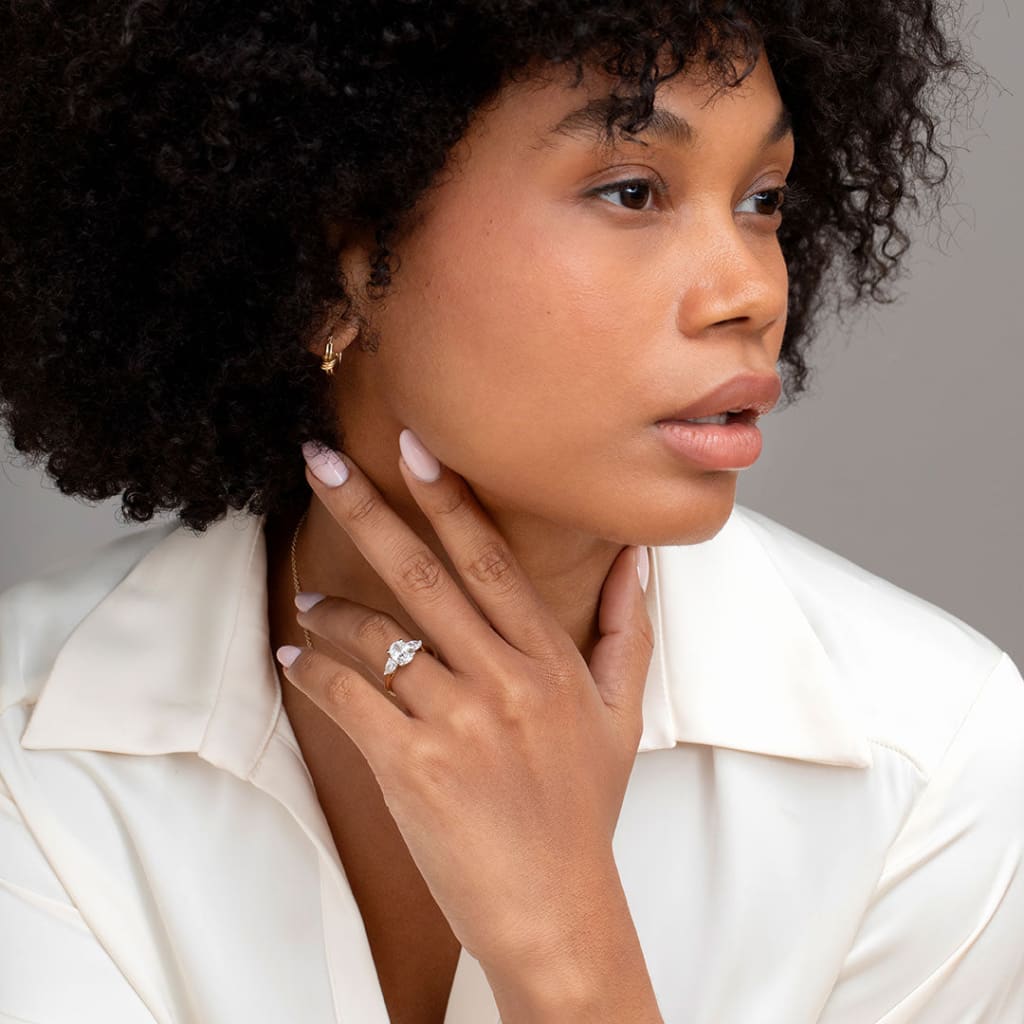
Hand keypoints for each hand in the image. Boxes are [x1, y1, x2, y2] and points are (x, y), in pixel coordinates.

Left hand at [276, 431, 654, 972]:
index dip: (449, 499)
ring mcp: (458, 722)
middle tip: (321, 460)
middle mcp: (505, 680)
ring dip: (330, 611)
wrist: (556, 908)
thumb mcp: (622, 715)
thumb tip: (636, 561)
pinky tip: (295, 657)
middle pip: (423, 574)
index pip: (491, 560)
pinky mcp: (414, 766)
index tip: (413, 447)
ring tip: (308, 601)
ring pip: (377, 636)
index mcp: (551, 660)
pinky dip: (312, 671)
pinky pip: (348, 697)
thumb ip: (628, 630)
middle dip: (367, 508)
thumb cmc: (583, 809)